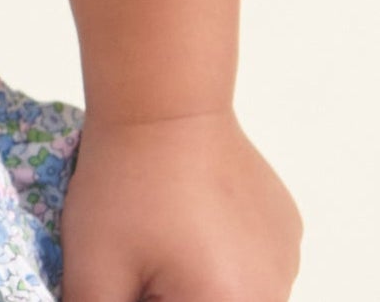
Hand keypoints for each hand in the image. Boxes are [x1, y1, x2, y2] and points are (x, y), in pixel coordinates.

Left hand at [59, 106, 301, 301]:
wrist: (161, 98)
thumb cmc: (126, 184)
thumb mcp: (92, 273)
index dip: (143, 300)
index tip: (132, 284)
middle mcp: (273, 293)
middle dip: (170, 297)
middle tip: (142, 268)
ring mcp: (286, 260)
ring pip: (238, 297)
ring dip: (203, 288)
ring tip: (163, 242)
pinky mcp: (286, 228)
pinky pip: (256, 270)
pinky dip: (225, 264)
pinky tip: (191, 224)